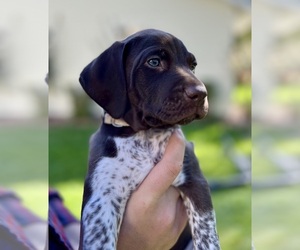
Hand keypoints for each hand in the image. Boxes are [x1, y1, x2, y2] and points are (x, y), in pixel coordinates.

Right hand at [117, 130, 187, 249]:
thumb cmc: (116, 219)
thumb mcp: (115, 195)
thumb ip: (127, 172)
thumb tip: (144, 144)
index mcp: (143, 203)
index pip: (169, 168)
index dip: (175, 147)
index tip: (176, 132)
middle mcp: (165, 211)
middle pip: (180, 172)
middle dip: (178, 154)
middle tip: (171, 140)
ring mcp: (177, 219)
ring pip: (186, 182)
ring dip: (180, 168)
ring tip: (168, 160)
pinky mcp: (184, 223)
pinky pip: (186, 194)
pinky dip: (180, 183)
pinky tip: (170, 181)